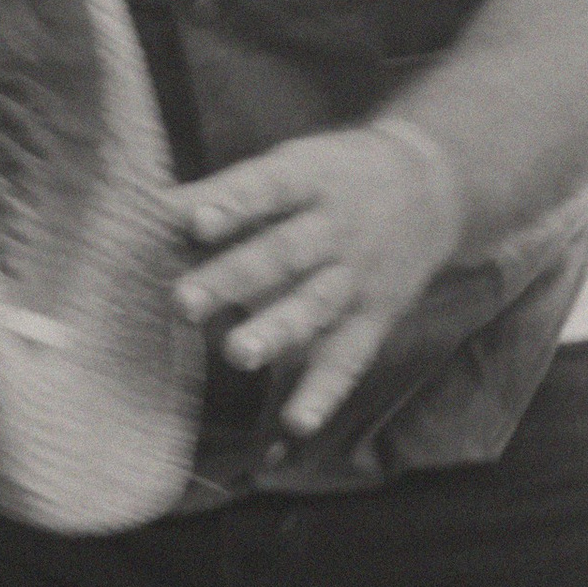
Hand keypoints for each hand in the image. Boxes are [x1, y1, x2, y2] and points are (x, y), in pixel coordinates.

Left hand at [170, 118, 467, 438]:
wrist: (434, 187)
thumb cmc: (339, 177)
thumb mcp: (294, 164)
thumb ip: (226, 192)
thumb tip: (153, 208)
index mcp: (312, 180)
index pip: (270, 188)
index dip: (233, 205)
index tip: (192, 222)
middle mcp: (337, 230)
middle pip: (283, 254)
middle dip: (233, 278)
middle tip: (183, 300)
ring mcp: (357, 278)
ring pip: (313, 306)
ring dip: (275, 332)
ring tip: (236, 353)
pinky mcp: (374, 319)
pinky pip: (348, 359)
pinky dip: (324, 392)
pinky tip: (297, 422)